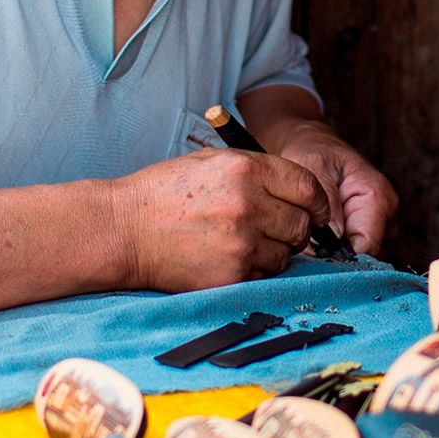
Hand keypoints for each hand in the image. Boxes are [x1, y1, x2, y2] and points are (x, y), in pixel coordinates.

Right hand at [114, 146, 329, 291]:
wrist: (121, 230)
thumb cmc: (164, 194)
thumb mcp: (211, 162)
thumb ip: (258, 171)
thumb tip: (300, 192)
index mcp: (246, 169)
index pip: (308, 186)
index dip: (317, 201)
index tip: (315, 210)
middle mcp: (249, 204)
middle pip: (302, 224)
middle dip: (295, 229)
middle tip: (274, 230)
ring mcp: (241, 242)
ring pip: (286, 254)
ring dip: (274, 251)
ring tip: (242, 242)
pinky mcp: (231, 274)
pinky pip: (264, 275)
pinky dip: (254, 270)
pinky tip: (228, 257)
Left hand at [279, 123, 398, 256]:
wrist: (316, 146)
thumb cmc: (314, 154)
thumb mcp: (314, 169)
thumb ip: (326, 204)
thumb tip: (334, 239)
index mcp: (378, 197)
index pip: (368, 246)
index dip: (340, 258)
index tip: (313, 255)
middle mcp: (388, 214)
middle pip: (368, 256)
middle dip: (337, 257)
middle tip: (307, 245)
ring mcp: (383, 224)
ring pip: (364, 259)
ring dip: (337, 256)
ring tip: (312, 238)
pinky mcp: (372, 230)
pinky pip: (359, 254)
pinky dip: (339, 253)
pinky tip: (321, 239)